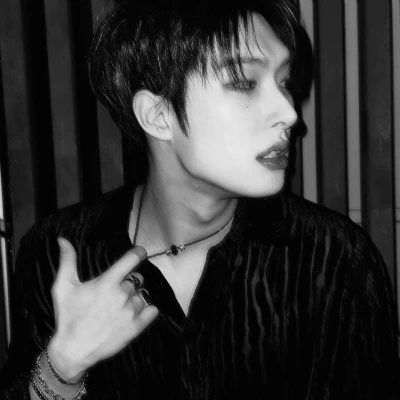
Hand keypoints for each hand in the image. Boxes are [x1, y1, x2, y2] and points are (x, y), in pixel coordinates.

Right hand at [48, 238, 158, 379]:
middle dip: (129, 282)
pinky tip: (136, 313)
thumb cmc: (68, 317)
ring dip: (136, 297)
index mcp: (107, 282)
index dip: (138, 253)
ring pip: (144, 295)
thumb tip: (63, 240)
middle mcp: (122, 295)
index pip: (132, 259)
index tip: (140, 252)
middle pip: (137, 278)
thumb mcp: (63, 287)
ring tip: (122, 306)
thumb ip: (67, 261)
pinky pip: (153, 311)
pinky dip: (147, 310)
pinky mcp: (136, 327)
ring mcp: (131, 311)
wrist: (73, 350)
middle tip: (116, 291)